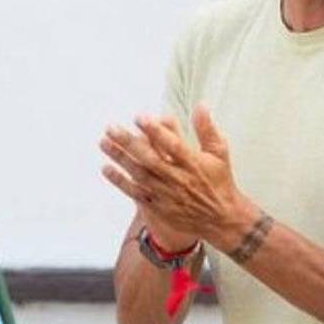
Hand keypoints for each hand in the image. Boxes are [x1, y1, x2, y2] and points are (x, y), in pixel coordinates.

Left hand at [100, 104, 255, 247]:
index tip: (140, 117)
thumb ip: (207, 129)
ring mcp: (166, 193)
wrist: (220, 218)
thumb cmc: (219, 180)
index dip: (155, 131)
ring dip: (120, 158)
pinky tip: (106, 168)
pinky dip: (120, 181)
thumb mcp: (219, 152)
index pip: (172, 144)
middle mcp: (177, 178)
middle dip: (128, 142)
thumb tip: (200, 105)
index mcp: (193, 163)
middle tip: (112, 127)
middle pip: (149, 158)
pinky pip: (135, 192)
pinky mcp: (158, 205)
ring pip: (139, 173)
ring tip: (104, 142)